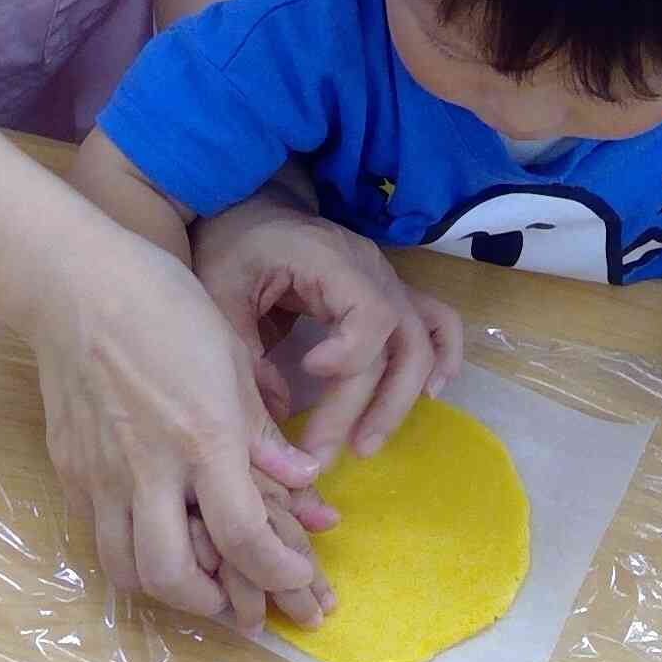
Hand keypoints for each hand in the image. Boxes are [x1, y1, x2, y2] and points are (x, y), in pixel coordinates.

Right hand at [26, 222, 334, 623]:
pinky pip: (98, 532)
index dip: (279, 573)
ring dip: (166, 587)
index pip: (244, 536)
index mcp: (203, 437)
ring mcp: (101, 472)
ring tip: (195, 577)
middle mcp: (149, 467)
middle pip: (173, 577)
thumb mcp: (231, 360)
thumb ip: (262, 433)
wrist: (75, 284)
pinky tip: (151, 531)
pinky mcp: (70, 468)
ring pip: (126, 569)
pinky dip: (130, 550)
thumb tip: (303, 482)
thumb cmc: (165, 307)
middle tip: (240, 598)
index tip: (299, 576)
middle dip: (213, 604)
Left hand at [193, 199, 462, 466]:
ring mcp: (387, 279)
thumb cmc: (231, 246)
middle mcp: (371, 268)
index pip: (370, 314)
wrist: (248, 209)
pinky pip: (437, 322)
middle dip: (368, 405)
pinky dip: (442, 357)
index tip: (306, 369)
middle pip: (397, 343)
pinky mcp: (388, 292)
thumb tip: (280, 408)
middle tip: (327, 452)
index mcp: (330, 259)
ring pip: (421, 343)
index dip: (349, 355)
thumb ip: (245, 349)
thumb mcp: (219, 290)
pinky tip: (431, 394)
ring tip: (365, 444)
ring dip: (400, 399)